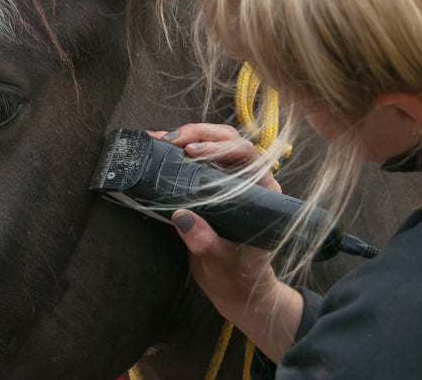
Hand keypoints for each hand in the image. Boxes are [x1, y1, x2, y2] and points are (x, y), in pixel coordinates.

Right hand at [150, 124, 301, 359]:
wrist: (236, 287)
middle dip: (200, 133)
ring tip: (160, 139)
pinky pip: (199, 159)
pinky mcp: (214, 185)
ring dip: (188, 136)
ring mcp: (232, 181)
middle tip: (171, 140)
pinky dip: (178, 149)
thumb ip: (206, 243)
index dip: (222, 148)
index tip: (194, 152)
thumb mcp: (220, 265)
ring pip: (215, 142)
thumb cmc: (237, 277)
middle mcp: (251, 182)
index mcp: (263, 197)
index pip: (249, 158)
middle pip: (231, 140)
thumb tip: (183, 217)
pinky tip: (158, 145)